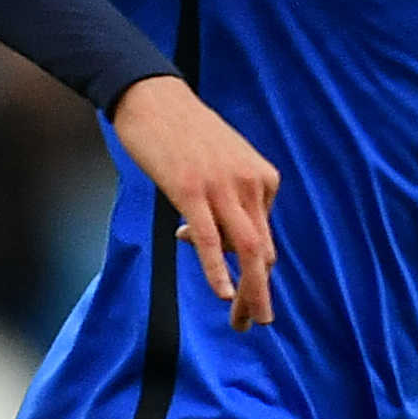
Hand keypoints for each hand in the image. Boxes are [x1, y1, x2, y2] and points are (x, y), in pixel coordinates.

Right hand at [110, 76, 281, 327]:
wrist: (153, 96)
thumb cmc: (181, 132)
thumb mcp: (217, 165)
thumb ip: (220, 201)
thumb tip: (193, 240)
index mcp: (262, 178)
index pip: (265, 239)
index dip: (253, 272)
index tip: (237, 294)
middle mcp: (250, 183)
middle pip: (263, 251)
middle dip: (260, 292)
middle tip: (258, 322)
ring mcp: (221, 187)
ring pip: (245, 249)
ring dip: (248, 291)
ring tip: (244, 321)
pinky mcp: (190, 189)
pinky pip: (209, 237)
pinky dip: (217, 268)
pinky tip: (223, 294)